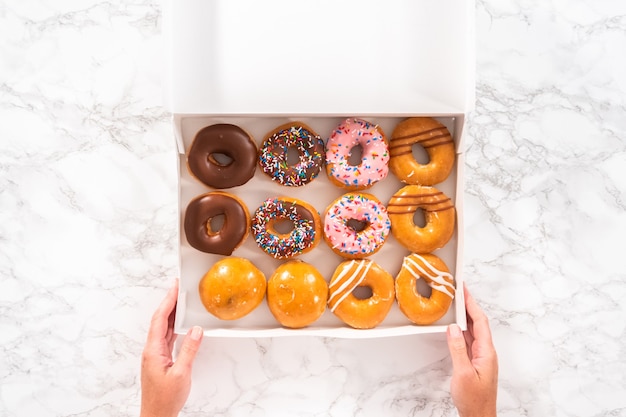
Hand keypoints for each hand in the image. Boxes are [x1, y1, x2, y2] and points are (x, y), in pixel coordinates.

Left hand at [141, 279, 202, 416]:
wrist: (157, 416)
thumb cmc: (165, 400)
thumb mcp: (182, 374)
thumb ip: (189, 350)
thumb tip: (196, 330)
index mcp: (153, 350)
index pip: (160, 319)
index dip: (168, 301)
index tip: (175, 287)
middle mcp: (152, 350)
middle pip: (160, 321)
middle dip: (169, 303)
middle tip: (178, 288)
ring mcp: (155, 355)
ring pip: (164, 329)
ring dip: (172, 314)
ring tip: (181, 301)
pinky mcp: (161, 361)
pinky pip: (167, 338)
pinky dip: (174, 327)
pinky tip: (181, 324)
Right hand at [446, 286, 497, 416]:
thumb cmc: (474, 400)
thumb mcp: (463, 373)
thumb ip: (457, 349)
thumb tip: (453, 328)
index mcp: (487, 352)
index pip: (480, 321)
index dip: (472, 304)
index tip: (464, 290)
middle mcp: (486, 352)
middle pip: (478, 323)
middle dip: (468, 305)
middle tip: (458, 291)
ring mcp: (481, 357)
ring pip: (473, 331)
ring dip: (465, 316)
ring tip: (455, 303)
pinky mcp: (475, 362)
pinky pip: (469, 340)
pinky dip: (461, 329)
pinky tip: (454, 326)